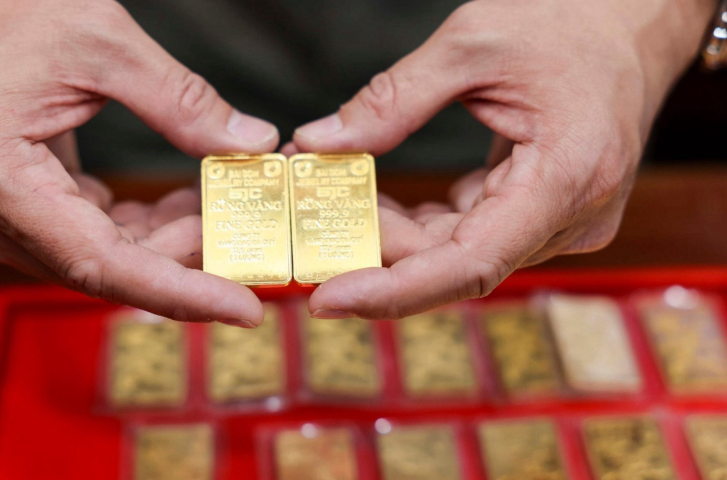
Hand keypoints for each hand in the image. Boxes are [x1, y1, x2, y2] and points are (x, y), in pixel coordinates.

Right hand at [0, 0, 280, 325]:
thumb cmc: (0, 12)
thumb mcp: (102, 43)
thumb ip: (181, 101)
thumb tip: (251, 144)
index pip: (101, 264)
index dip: (179, 293)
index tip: (242, 308)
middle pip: (106, 267)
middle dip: (185, 258)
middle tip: (249, 233)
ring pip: (101, 257)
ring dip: (167, 241)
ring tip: (220, 206)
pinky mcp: (10, 214)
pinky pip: (87, 237)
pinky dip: (140, 227)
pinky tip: (183, 205)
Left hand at [289, 0, 714, 319]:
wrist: (628, 23)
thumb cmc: (567, 21)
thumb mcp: (471, 46)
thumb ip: (392, 101)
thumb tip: (319, 144)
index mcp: (566, 178)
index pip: (470, 265)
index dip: (394, 291)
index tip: (330, 299)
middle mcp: (571, 216)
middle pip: (457, 263)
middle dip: (379, 254)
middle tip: (312, 233)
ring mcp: (563, 221)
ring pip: (460, 253)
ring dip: (396, 238)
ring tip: (337, 206)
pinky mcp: (546, 214)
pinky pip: (473, 233)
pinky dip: (423, 223)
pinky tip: (379, 203)